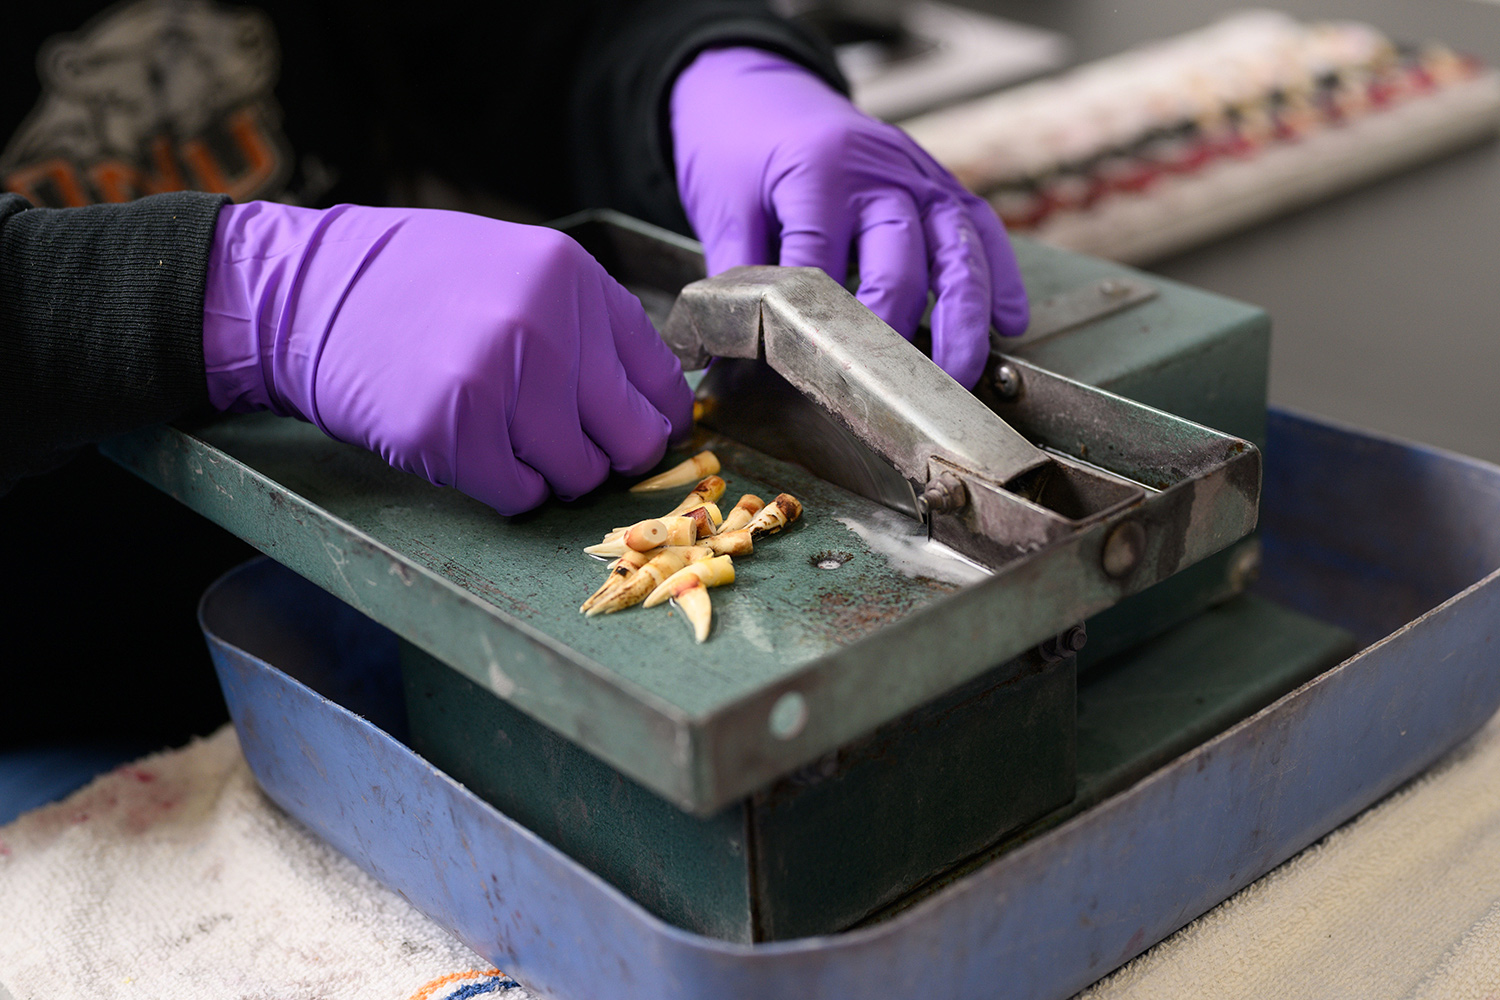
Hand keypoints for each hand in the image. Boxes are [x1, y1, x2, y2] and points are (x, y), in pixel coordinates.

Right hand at [201, 203, 693, 514]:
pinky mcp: (450, 433)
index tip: (630, 429)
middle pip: (632, 440)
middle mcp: (546, 326)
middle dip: (606, 454)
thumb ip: (587, 323)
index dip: (653, 419)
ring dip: (550, 472)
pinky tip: (474, 449)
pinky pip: (519, 494)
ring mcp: (498, 381)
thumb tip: (651, 396)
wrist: (306, 294)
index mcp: (574, 279)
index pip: (662, 384)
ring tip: (504, 435)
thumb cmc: (417, 284)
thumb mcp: (518, 268)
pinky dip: (505, 486)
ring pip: (578, 476)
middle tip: (566, 444)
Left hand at [670, 46, 1027, 389]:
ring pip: (957, 249)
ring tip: (961, 373)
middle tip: (894, 386)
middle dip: (899, 328)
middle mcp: (878, 172)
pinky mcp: (939, 183)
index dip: (818, 321)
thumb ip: (735, 276)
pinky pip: (980, 229)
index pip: (823, 260)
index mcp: (817, 172)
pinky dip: (999, 277)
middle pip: (900, 260)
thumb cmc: (740, 148)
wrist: (762, 91)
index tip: (815, 371)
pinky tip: (1008, 322)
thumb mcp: (721, 205)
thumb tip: (734, 351)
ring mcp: (917, 176)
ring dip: (965, 316)